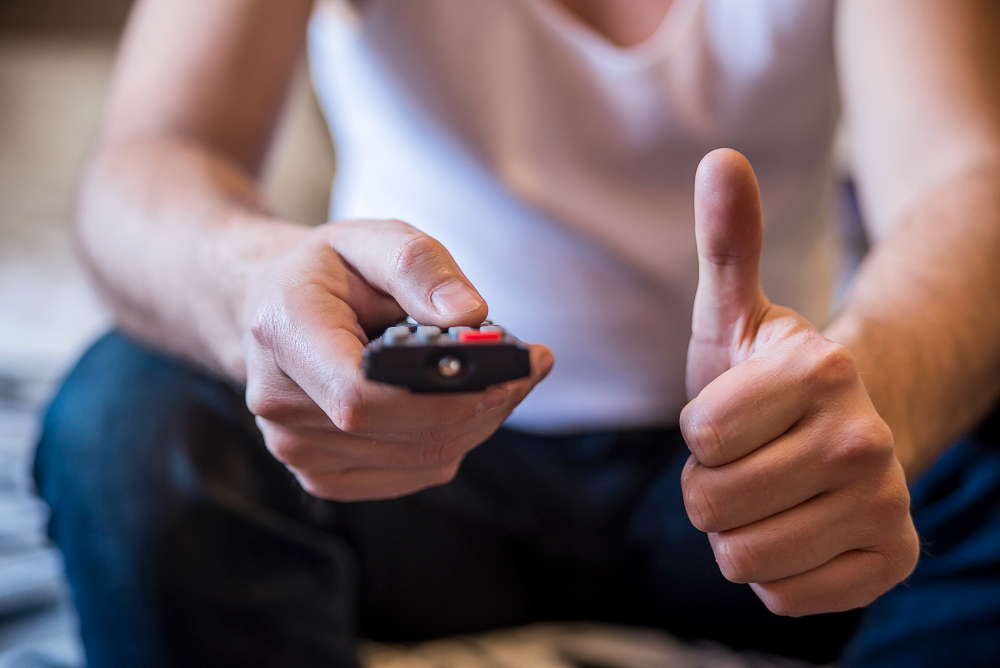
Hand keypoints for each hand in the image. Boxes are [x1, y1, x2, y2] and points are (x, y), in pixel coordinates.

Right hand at [243, 219, 552, 500]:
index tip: (502, 376)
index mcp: (286, 334)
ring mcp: (296, 450)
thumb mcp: (371, 240)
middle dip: (482, 406)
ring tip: (505, 381)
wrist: (273, 307)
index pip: (361, 398)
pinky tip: (465, 407)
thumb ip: (419, 267)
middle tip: (530, 367)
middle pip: (401, 435)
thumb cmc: (328, 272)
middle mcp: (279, 404)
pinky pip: (413, 474)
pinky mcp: (323, 476)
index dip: (440, 400)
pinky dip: (454, 443)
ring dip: (477, 424)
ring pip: (418, 460)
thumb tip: (472, 313)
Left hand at [681, 150, 919, 615]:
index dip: (702, 432)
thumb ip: (727, 242)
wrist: (839, 430)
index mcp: (822, 368)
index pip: (702, 437)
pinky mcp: (891, 560)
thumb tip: (719, 158)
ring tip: (769, 492)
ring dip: (738, 530)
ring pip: (743, 557)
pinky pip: (784, 597)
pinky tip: (799, 528)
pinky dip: (776, 571)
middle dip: (712, 487)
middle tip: (748, 459)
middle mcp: (866, 437)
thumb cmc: (766, 377)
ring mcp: (886, 503)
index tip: (731, 415)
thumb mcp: (736, 312)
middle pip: (713, 505)